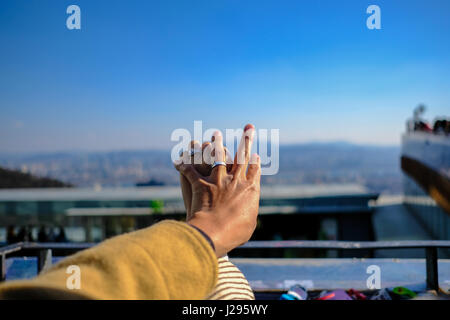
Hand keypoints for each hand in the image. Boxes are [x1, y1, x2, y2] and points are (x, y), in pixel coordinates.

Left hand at [175, 124, 260, 256]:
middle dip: (246, 140)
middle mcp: (235, 180)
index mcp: (250, 190)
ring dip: (217, 144)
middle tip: (249, 128)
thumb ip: (248, 213)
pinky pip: (191, 171)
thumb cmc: (234, 233)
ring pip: (218, 157)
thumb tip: (247, 212)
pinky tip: (179, 159)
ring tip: (217, 134)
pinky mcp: (201, 184)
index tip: (256, 155)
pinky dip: (184, 165)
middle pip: (242, 156)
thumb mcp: (249, 224)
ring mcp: (217, 180)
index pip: (255, 171)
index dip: (256, 162)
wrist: (214, 232)